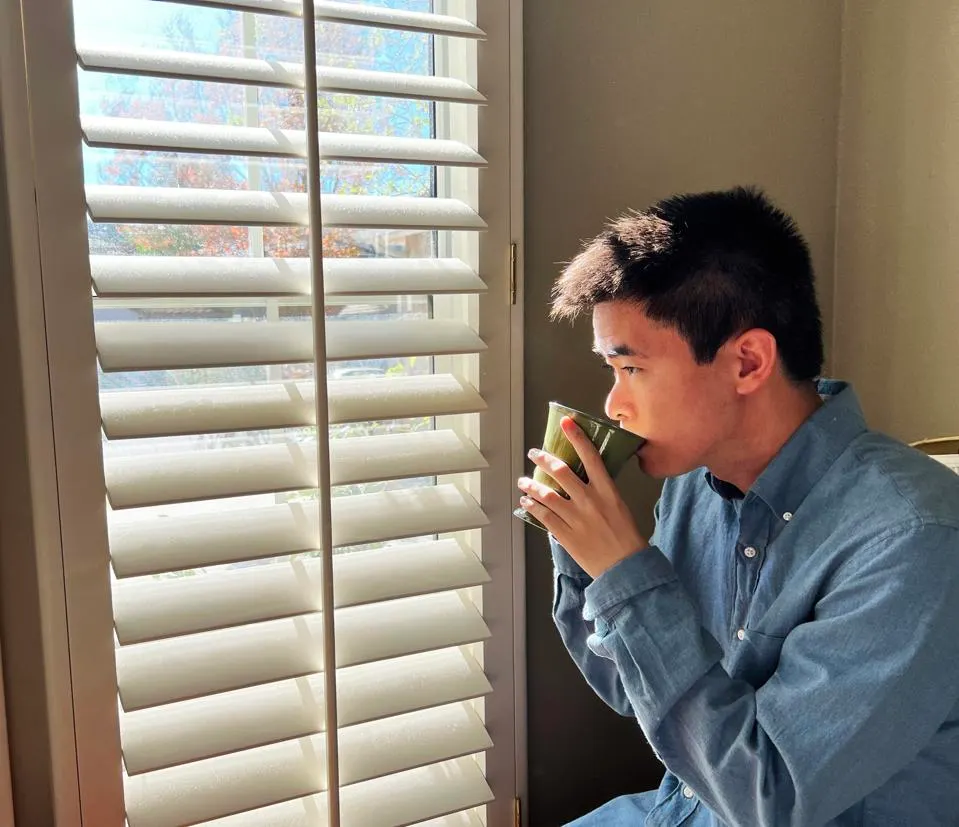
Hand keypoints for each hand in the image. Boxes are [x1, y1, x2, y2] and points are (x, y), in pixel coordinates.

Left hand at [518, 416, 647, 577]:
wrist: (626, 567)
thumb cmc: (626, 537)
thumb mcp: (619, 506)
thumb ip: (600, 491)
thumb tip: (582, 478)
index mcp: (607, 491)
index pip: (591, 456)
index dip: (577, 437)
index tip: (566, 423)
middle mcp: (590, 501)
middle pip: (561, 472)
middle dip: (543, 459)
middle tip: (534, 453)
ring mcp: (576, 518)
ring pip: (547, 494)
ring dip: (531, 485)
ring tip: (523, 482)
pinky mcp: (566, 535)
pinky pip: (544, 516)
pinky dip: (533, 507)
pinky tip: (527, 502)